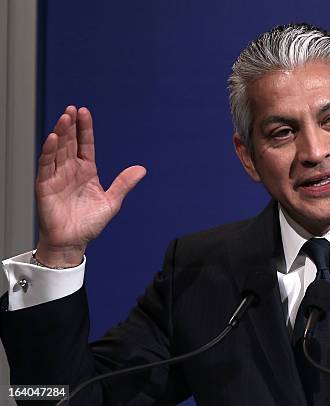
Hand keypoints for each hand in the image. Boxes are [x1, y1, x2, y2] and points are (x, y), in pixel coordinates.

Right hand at [35, 106, 145, 266]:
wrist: (73, 243)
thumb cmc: (89, 224)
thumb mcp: (112, 202)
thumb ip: (124, 184)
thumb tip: (142, 169)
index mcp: (87, 171)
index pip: (85, 144)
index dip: (85, 129)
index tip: (84, 112)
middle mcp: (71, 170)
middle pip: (70, 143)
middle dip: (70, 126)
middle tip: (71, 109)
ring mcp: (57, 176)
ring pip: (58, 150)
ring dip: (60, 134)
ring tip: (64, 118)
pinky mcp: (45, 186)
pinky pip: (46, 166)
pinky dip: (49, 152)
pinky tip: (52, 139)